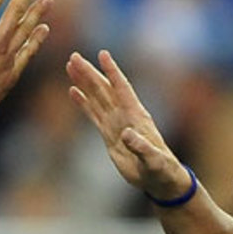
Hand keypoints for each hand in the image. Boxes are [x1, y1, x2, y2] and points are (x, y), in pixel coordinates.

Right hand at [67, 50, 191, 200]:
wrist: (159, 179)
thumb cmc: (161, 169)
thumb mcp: (154, 160)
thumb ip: (141, 147)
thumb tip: (127, 134)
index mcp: (136, 116)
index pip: (122, 89)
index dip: (113, 72)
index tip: (102, 54)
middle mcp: (125, 115)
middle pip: (105, 89)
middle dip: (90, 73)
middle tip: (74, 57)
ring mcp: (117, 123)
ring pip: (97, 98)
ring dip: (84, 82)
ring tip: (70, 67)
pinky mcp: (109, 134)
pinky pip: (94, 114)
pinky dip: (83, 102)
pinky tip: (73, 91)